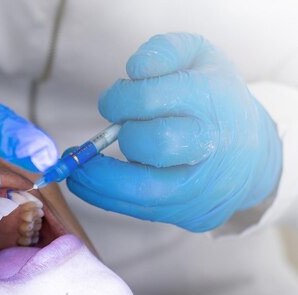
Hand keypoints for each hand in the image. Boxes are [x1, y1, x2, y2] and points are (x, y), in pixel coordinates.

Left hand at [67, 33, 280, 231]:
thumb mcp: (199, 59)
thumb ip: (165, 51)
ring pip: (142, 189)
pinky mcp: (186, 214)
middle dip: (122, 135)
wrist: (250, 156)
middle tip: (113, 129)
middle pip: (155, 144)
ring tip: (73, 167)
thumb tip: (136, 69)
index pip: (153, 98)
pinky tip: (84, 181)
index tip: (113, 100)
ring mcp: (200, 186)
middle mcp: (210, 147)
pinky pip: (136, 211)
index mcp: (212, 100)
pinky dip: (102, 195)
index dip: (121, 98)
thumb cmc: (213, 102)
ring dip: (96, 178)